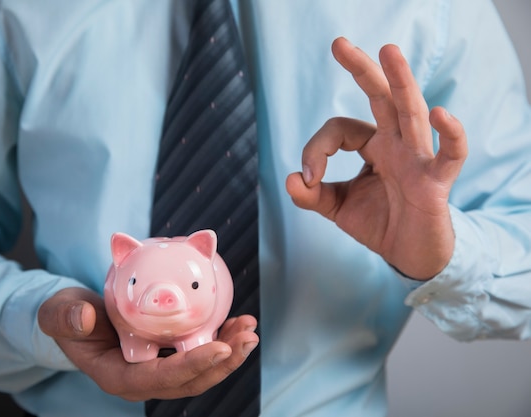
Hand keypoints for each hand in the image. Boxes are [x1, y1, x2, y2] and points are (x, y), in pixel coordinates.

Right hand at [38, 287, 258, 400]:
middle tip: (247, 337)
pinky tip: (236, 323)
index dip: (193, 366)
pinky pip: (197, 352)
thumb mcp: (58, 314)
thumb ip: (66, 318)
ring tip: (249, 330)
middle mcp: (143, 380)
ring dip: (229, 352)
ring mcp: (157, 369)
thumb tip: (85, 318)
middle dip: (223, 363)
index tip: (221, 347)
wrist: (74, 319)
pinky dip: (219, 339)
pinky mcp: (166, 355)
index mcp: (119, 377)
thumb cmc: (66, 317)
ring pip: (200, 370)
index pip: (162, 378)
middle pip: (191, 381)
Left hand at [286, 37, 467, 279]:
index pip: (339, 129)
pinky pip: (449, 154)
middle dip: (361, 70)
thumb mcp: (338, 208)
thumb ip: (312, 195)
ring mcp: (417, 158)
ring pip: (411, 112)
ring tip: (388, 51)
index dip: (316, 149)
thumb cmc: (379, 223)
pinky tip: (441, 114)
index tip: (308, 178)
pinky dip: (450, 135)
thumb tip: (289, 180)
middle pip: (381, 98)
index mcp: (373, 145)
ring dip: (401, 82)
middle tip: (338, 44)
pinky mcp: (436, 182)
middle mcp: (396, 144)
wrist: (409, 255)